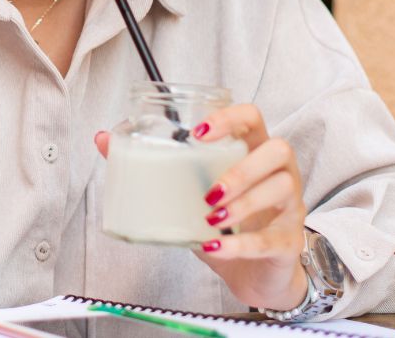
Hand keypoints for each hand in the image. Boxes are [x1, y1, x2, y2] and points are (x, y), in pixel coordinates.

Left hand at [93, 104, 307, 310]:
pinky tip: (215, 247)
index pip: (252, 118)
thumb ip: (154, 170)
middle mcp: (279, 173)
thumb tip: (104, 139)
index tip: (198, 132)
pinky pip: (271, 238)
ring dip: (243, 202)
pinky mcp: (290, 242)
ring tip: (211, 217)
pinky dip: (239, 244)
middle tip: (208, 190)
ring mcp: (290, 207)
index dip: (229, 118)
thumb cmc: (225, 226)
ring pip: (280, 188)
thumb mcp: (188, 196)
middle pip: (278, 149)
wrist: (256, 276)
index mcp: (253, 153)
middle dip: (241, 168)